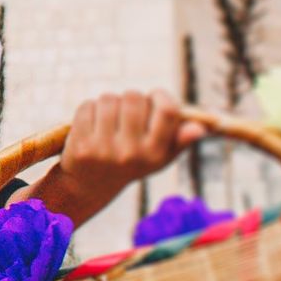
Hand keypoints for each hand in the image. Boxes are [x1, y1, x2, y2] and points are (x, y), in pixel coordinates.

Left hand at [36, 91, 206, 228]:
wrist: (91, 185)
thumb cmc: (133, 162)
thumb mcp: (160, 155)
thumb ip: (180, 139)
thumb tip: (200, 127)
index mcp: (155, 153)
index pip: (167, 111)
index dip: (161, 95)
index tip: (155, 97)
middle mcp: (131, 153)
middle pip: (134, 98)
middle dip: (132, 98)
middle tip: (128, 111)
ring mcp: (103, 150)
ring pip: (109, 99)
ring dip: (110, 103)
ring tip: (111, 119)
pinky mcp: (80, 145)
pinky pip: (87, 106)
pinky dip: (90, 109)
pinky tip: (93, 124)